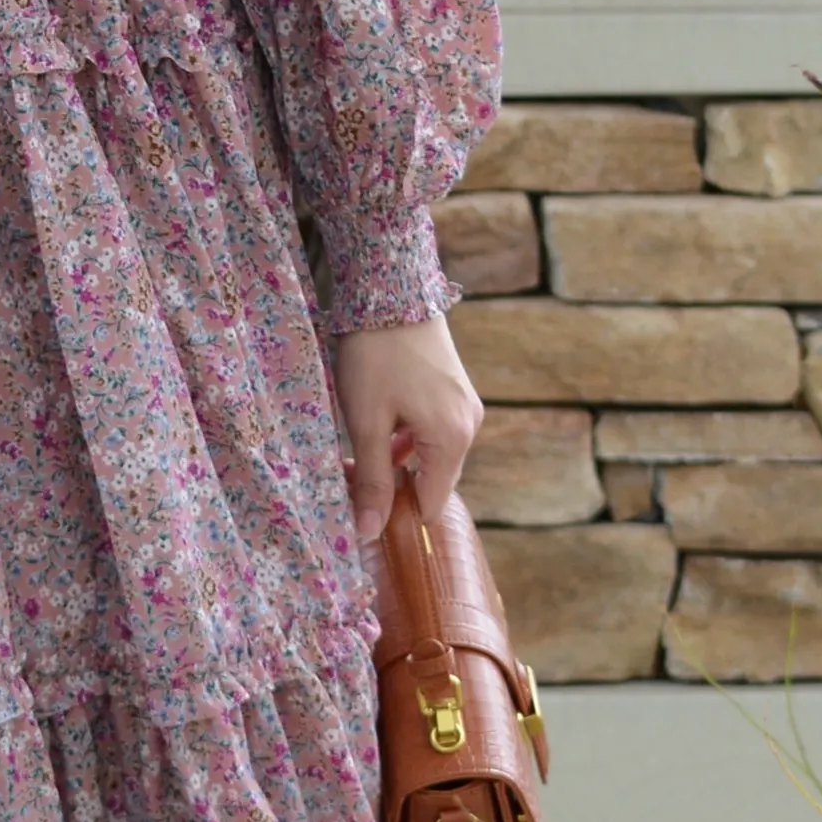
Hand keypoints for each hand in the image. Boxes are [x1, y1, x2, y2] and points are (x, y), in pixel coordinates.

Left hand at [332, 313, 481, 543]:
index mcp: (453, 439)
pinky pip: (434, 429)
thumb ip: (372, 479)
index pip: (432, 503)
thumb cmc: (375, 355)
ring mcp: (465, 405)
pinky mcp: (455, 389)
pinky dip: (408, 436)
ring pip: (432, 453)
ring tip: (358, 448)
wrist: (392, 289)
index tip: (360, 508)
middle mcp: (470, 425)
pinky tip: (378, 425)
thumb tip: (369, 532)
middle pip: (434, 479)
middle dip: (395, 484)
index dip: (397, 513)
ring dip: (398, 459)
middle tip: (351, 474)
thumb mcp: (366, 422)